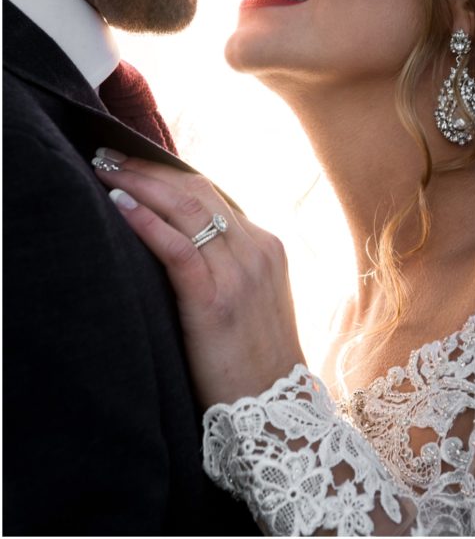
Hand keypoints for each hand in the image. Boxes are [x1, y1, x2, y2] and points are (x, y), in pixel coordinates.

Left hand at [94, 156, 304, 407]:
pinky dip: (146, 221)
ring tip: (104, 169)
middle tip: (107, 154)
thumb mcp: (253, 297)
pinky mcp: (216, 301)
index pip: (210, 192)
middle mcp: (257, 249)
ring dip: (139, 183)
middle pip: (196, 190)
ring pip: (185, 208)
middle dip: (147, 168)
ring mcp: (240, 273)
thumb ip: (230, 261)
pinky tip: (119, 205)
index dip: (167, 172)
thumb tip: (182, 233)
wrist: (277, 412)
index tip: (132, 162)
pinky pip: (178, 247)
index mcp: (266, 245)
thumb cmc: (254, 358)